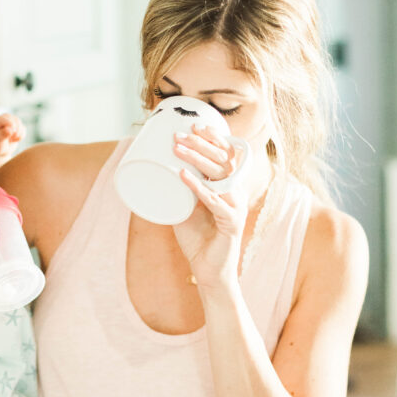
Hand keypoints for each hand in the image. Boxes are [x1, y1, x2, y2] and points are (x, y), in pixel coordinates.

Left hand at [0, 113, 25, 171]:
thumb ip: (3, 134)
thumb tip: (9, 129)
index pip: (6, 119)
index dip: (11, 126)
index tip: (11, 134)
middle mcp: (3, 118)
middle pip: (15, 119)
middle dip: (16, 130)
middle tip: (12, 138)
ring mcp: (10, 122)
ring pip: (20, 123)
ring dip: (19, 133)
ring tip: (12, 140)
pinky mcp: (16, 127)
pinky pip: (23, 128)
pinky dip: (21, 135)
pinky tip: (14, 140)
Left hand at [172, 124, 248, 289]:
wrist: (209, 271)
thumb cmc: (199, 239)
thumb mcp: (187, 207)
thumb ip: (181, 190)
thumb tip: (159, 170)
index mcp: (230, 187)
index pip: (228, 156)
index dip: (214, 138)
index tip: (196, 125)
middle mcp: (237, 193)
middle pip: (224, 160)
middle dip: (201, 144)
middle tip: (179, 135)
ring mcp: (236, 207)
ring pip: (220, 176)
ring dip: (197, 160)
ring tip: (178, 149)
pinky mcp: (232, 223)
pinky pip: (215, 202)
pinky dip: (198, 187)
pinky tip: (183, 176)